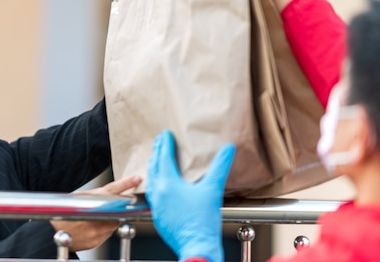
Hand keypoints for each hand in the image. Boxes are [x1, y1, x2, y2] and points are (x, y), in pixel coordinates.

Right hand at [50, 175, 140, 251]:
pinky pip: (107, 233)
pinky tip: (92, 227)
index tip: (136, 179)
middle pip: (117, 209)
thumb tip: (113, 193)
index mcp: (91, 201)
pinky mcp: (97, 241)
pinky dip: (104, 229)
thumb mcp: (78, 197)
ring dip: (109, 219)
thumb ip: (96, 195)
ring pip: (113, 223)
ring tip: (94, 218)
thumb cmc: (63, 213)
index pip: (113, 190)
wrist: (51, 233)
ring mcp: (97, 230)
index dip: (126, 183)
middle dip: (116, 208)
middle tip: (110, 207)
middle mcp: (96, 217)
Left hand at [145, 130, 234, 261]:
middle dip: (157, 153)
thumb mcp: (213, 190)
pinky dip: (155, 185)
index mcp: (168, 184)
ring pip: (151, 182)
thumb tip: (228, 149)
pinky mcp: (158, 217)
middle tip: (159, 143)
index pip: (163, 157)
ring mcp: (157, 206)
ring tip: (158, 162)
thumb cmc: (203, 222)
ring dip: (154, 169)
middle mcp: (159, 194)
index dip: (164, 144)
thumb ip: (220, 167)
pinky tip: (162, 188)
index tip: (165, 134)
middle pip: (154, 168)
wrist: (197, 247)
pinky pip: (153, 195)